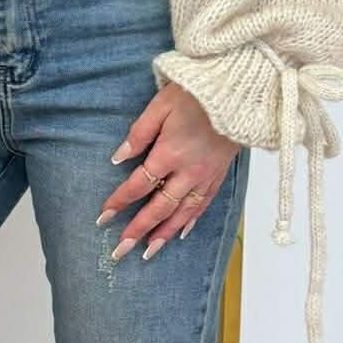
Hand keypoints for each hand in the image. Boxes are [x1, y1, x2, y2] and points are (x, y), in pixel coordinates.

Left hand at [97, 82, 240, 261]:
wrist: (239, 91)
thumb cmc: (197, 93)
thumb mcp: (161, 105)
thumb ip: (139, 134)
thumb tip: (119, 158)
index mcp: (170, 153)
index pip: (139, 184)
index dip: (120, 202)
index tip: (103, 217)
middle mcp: (189, 171)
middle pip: (160, 207)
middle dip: (138, 230)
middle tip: (121, 251)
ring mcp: (206, 175)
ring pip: (183, 212)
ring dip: (164, 233)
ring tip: (148, 251)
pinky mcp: (220, 174)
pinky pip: (204, 204)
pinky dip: (191, 220)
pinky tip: (181, 232)